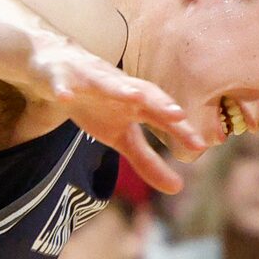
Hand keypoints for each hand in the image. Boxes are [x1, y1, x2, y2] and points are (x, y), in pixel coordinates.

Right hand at [27, 41, 205, 194]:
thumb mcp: (120, 136)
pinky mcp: (62, 78)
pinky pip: (62, 83)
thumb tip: (177, 189)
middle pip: (143, 93)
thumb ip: (147, 160)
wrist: (59, 70)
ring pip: (106, 83)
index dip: (179, 128)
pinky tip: (64, 96)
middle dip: (159, 102)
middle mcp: (118, 88)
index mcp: (135, 104)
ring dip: (120, 89)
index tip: (199, 144)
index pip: (161, 115)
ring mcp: (89, 81)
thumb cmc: (96, 104)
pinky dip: (63, 88)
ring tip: (134, 97)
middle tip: (177, 114)